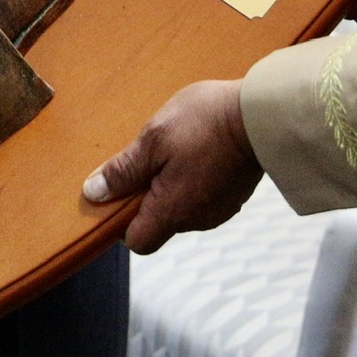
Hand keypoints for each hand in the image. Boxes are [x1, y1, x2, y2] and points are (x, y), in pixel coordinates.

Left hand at [82, 80, 259, 254]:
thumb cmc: (206, 123)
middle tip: (151, 157)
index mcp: (173, 211)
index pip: (137, 241)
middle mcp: (197, 220)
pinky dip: (195, 179)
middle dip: (148, 195)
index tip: (121, 190)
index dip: (122, 221)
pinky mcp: (233, 197)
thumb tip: (94, 192)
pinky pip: (202, 196)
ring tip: (178, 147)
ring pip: (181, 207)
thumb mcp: (154, 139)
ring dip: (172, 184)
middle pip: (159, 222)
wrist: (262, 115)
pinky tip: (199, 150)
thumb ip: (124, 170)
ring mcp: (218, 209)